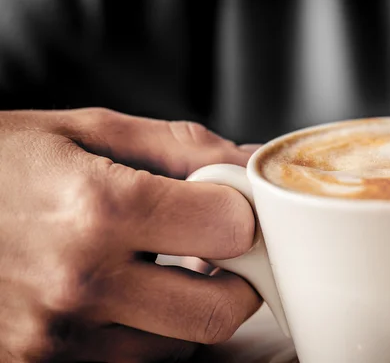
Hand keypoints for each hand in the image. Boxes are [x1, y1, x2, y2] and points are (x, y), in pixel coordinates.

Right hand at [0, 108, 260, 361]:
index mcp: (100, 208)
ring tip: (156, 268)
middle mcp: (80, 283)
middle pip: (221, 309)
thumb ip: (180, 146)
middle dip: (237, 279)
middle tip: (216, 250)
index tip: (230, 206)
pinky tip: (122, 296)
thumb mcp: (86, 130)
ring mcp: (57, 338)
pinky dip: (146, 335)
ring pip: (180, 346)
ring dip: (188, 308)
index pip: (231, 229)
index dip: (244, 215)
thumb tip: (249, 161)